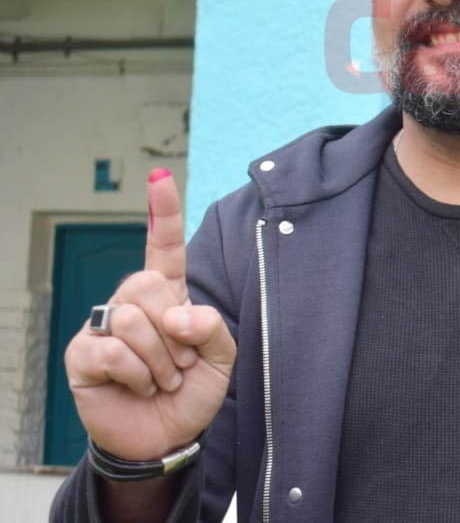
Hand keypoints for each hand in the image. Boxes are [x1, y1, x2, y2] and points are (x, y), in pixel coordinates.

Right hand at [64, 168, 236, 460]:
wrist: (168, 437)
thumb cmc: (193, 392)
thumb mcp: (222, 357)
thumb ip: (212, 326)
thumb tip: (177, 312)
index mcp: (169, 294)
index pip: (163, 246)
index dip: (162, 211)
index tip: (159, 176)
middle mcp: (133, 302)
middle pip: (148, 285)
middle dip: (175, 332)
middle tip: (181, 364)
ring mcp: (104, 326)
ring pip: (133, 319)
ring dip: (160, 360)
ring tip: (162, 380)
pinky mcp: (83, 355)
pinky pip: (114, 350)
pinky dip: (138, 374)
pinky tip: (138, 387)